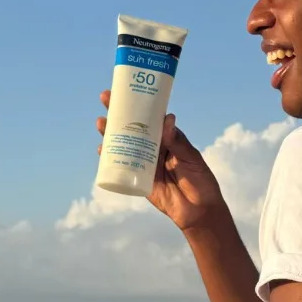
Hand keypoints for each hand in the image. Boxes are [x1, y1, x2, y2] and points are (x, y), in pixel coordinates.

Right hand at [98, 91, 226, 232]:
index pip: (150, 116)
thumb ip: (177, 142)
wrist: (199, 211)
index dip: (138, 103)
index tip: (126, 90)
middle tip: (105, 99)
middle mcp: (155, 147)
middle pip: (133, 127)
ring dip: (111, 133)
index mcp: (168, 138)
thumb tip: (167, 118)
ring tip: (101, 123)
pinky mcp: (139, 178)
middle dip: (118, 113)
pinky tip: (102, 150)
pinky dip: (111, 158)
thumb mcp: (191, 158)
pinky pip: (123, 166)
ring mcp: (145, 162)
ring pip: (125, 144)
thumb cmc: (201, 181)